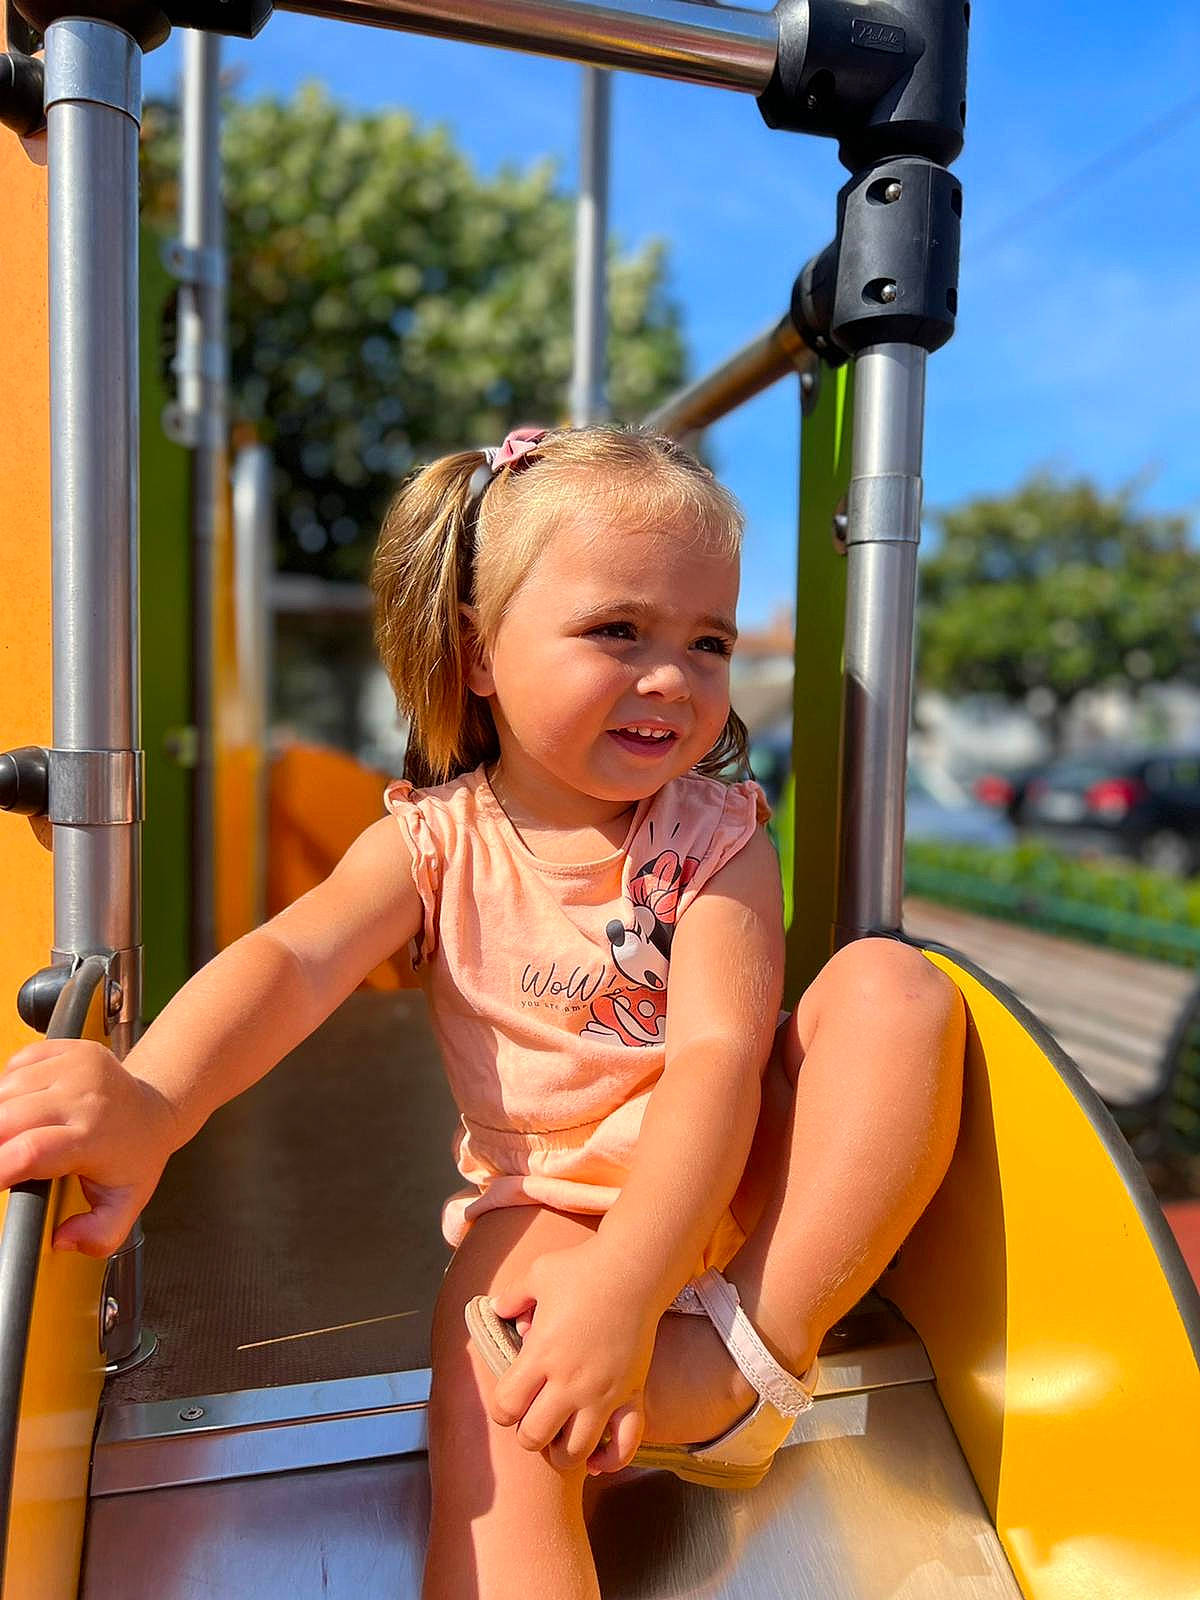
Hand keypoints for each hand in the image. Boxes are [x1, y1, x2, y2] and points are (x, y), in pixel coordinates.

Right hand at [0, 1038, 178, 1255]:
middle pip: (9, 1118)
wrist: (156, 1109)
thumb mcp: (126, 1205)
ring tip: (12, 1137)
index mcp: (94, 1137)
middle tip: (2, 1161)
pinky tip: (24, 1106)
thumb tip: (64, 1238)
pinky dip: (7, 1088)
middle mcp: (85, 1096)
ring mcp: (76, 1066)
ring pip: (6, 1089)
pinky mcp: (68, 1048)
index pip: (33, 1150)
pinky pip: (16, 1064)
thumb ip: (98, 1235)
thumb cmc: (135, 1156)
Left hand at [488, 1237, 658, 1475]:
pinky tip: (596, 1456)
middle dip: (527, 1433)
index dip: (501, 1408)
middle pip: (534, 1438)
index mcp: (542, 1354)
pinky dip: (609, 1460)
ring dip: (562, 1450)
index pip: (505, 1407)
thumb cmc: (583, 1269)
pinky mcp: (632, 1395)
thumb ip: (511, 1297)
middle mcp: (571, 1381)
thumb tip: (497, 1310)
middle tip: (534, 1415)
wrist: (635, 1268)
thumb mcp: (536, 1275)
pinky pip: (624, 1446)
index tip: (510, 1395)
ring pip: (575, 1452)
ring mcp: (604, 1393)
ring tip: (561, 1433)